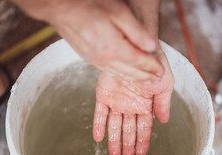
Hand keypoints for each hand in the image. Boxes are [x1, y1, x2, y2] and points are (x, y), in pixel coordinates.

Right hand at [20, 0, 164, 80]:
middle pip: (130, 72)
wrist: (60, 7)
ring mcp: (94, 60)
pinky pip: (108, 71)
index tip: (161, 72)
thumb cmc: (89, 5)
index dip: (152, 67)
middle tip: (156, 79)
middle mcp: (104, 58)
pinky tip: (125, 75)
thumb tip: (151, 46)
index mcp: (113, 48)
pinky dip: (120, 75)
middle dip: (145, 76)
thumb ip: (136, 32)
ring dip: (134, 78)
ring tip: (144, 80)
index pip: (139, 62)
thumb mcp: (119, 12)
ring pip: (119, 74)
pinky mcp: (88, 58)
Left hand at [93, 49, 173, 154]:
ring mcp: (117, 100)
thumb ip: (163, 103)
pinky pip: (99, 113)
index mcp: (145, 104)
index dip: (142, 142)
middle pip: (129, 130)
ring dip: (114, 141)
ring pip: (114, 125)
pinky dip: (98, 125)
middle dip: (128, 146)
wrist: (135, 46)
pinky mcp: (103, 94)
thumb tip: (164, 122)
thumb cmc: (153, 63)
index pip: (144, 128)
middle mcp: (130, 105)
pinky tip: (98, 138)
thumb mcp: (164, 83)